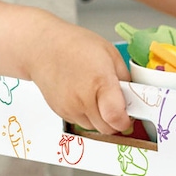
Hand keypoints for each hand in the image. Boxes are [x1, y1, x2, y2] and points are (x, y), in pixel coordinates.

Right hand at [29, 18, 131, 134]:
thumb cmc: (76, 46)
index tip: (129, 113)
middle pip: (107, 129)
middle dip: (116, 121)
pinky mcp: (60, 112)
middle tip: (116, 104)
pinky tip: (83, 96)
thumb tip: (134, 96)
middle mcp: (83, 99)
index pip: (116, 117)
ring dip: (101, 119)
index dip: (126, 120)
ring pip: (94, 128)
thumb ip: (125, 78)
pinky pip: (80, 123)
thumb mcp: (110, 53)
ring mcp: (69, 108)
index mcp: (100, 82)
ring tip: (97, 96)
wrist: (42, 48)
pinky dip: (87, 115)